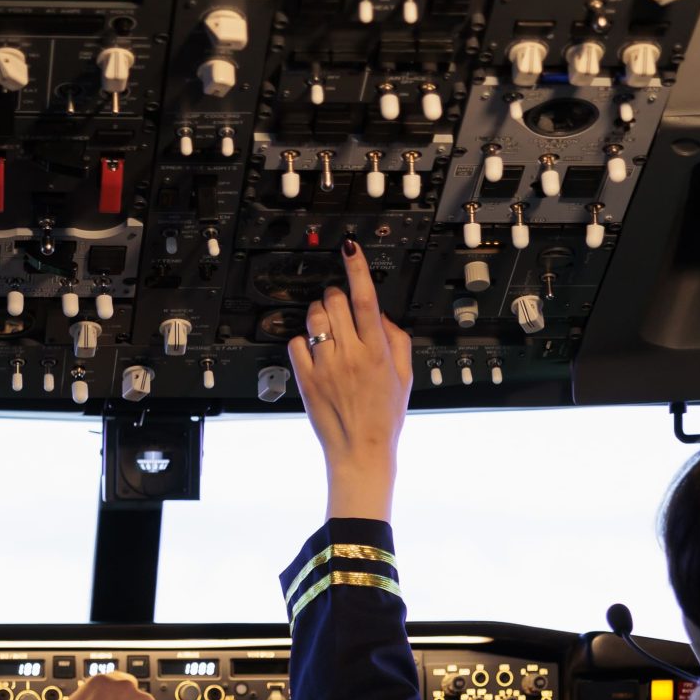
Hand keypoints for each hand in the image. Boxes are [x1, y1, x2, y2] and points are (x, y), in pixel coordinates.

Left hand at [287, 238, 414, 522]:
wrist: (361, 452)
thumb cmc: (385, 418)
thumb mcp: (405, 376)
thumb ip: (396, 339)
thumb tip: (380, 313)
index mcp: (378, 351)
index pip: (365, 298)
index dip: (357, 268)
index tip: (350, 247)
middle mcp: (350, 355)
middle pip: (334, 301)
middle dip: (335, 295)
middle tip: (339, 305)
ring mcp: (325, 367)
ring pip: (313, 318)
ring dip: (318, 314)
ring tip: (326, 329)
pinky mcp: (305, 380)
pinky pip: (295, 344)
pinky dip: (302, 342)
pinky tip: (314, 352)